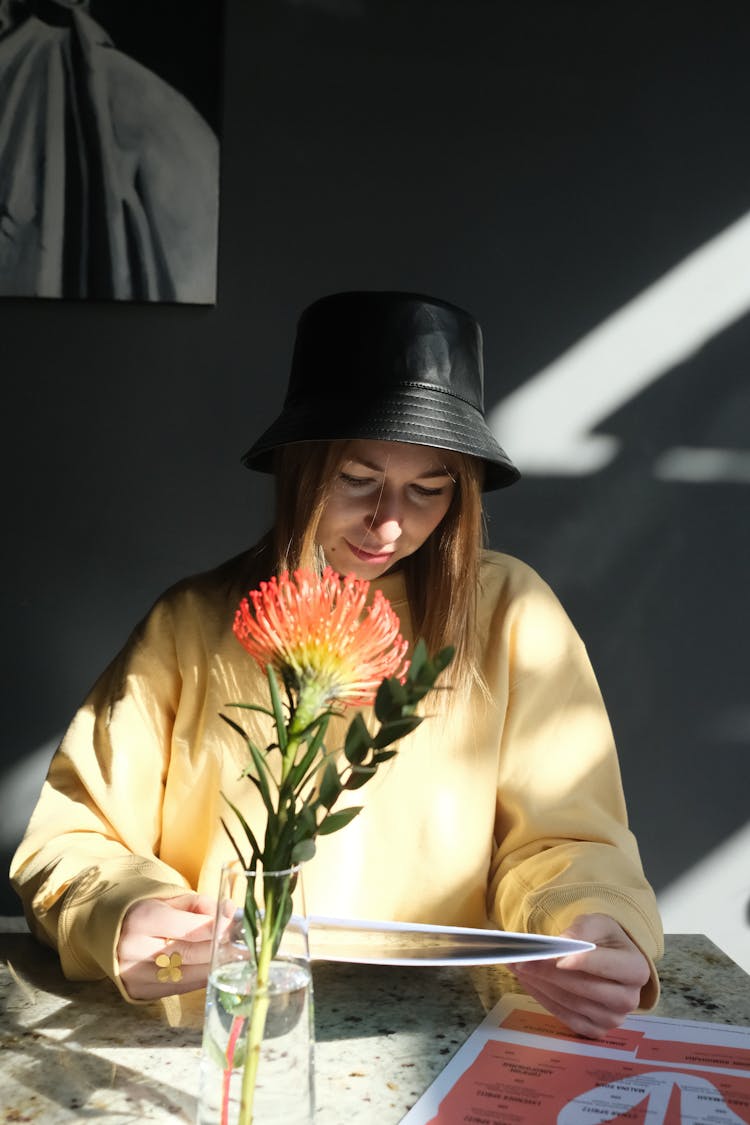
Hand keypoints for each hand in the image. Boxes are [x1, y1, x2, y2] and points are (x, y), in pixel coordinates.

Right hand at [117, 893, 226, 999]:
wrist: (114, 931)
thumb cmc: (148, 911)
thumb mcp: (171, 899)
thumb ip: (202, 905)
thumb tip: (231, 912)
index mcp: (141, 918)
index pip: (185, 928)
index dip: (214, 928)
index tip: (236, 926)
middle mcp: (133, 949)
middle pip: (188, 953)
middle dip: (219, 950)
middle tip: (245, 947)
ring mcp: (133, 974)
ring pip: (185, 976)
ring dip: (214, 968)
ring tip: (236, 960)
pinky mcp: (137, 992)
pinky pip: (177, 988)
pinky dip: (199, 980)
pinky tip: (214, 971)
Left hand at [509, 913, 650, 1037]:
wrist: (607, 959)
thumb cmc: (603, 939)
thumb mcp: (597, 924)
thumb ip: (582, 930)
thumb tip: (564, 943)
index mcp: (636, 969)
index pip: (608, 966)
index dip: (583, 962)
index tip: (557, 958)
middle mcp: (629, 1000)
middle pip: (586, 988)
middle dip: (550, 973)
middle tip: (522, 960)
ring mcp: (612, 1019)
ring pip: (572, 1003)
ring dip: (541, 985)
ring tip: (518, 967)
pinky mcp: (595, 1030)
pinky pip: (566, 1017)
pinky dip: (544, 999)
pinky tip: (528, 982)